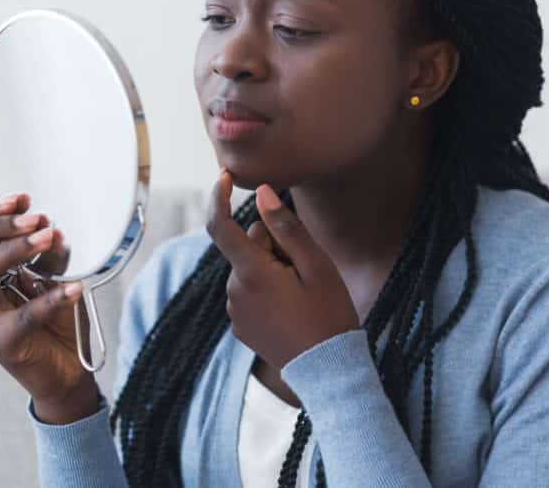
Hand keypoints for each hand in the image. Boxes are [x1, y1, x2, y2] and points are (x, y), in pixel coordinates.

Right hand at [0, 192, 99, 423]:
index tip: (20, 198)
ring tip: (48, 237)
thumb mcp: (55, 277)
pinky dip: (52, 297)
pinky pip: (22, 316)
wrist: (66, 375)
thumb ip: (50, 254)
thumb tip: (51, 227)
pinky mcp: (3, 345)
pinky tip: (75, 286)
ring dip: (12, 249)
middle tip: (34, 216)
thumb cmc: (56, 323)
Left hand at [206, 169, 359, 372]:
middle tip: (304, 266)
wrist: (329, 372)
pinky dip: (266, 290)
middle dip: (271, 244)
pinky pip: (249, 292)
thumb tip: (261, 192)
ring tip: (301, 293)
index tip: (224, 176)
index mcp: (251, 273)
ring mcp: (234, 310)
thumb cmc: (329, 315)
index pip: (219, 225)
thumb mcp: (316, 266)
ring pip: (249, 269)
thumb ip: (286, 227)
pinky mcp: (240, 325)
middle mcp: (234, 290)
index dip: (218, 196)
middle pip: (246, 247)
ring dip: (270, 269)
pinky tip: (291, 309)